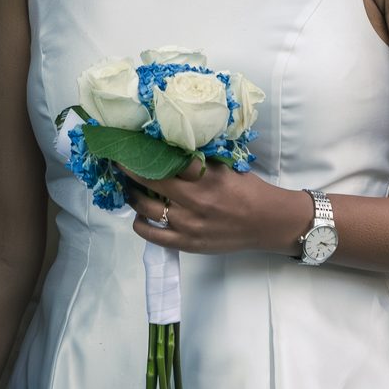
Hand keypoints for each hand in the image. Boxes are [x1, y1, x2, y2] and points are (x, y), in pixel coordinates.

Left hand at [124, 161, 312, 255]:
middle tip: (120, 161)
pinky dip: (140, 224)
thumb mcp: (225, 168)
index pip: (165, 161)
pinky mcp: (188, 244)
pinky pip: (152, 236)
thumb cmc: (247, 190)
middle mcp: (194, 201)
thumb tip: (168, 146)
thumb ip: (198, 161)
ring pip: (145, 208)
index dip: (143, 152)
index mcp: (205, 177)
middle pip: (149, 181)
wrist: (267, 223)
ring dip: (132, 196)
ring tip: (128, 187)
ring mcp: (188, 225)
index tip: (129, 144)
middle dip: (130, 169)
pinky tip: (140, 215)